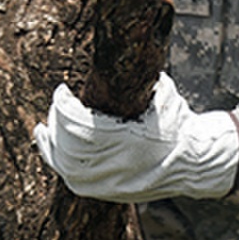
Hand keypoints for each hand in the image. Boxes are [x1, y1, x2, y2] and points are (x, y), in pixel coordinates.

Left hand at [33, 73, 238, 202]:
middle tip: (58, 103)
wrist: (195, 163)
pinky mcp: (107, 192)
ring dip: (51, 142)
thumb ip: (140, 78)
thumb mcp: (163, 95)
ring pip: (65, 165)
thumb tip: (121, 48)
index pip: (78, 125)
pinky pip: (71, 179)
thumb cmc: (178, 124)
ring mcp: (110, 183)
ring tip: (43, 127)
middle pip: (67, 144)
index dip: (63, 106)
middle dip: (58, 120)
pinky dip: (57, 162)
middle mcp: (116, 166)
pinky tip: (50, 148)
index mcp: (128, 140)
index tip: (63, 90)